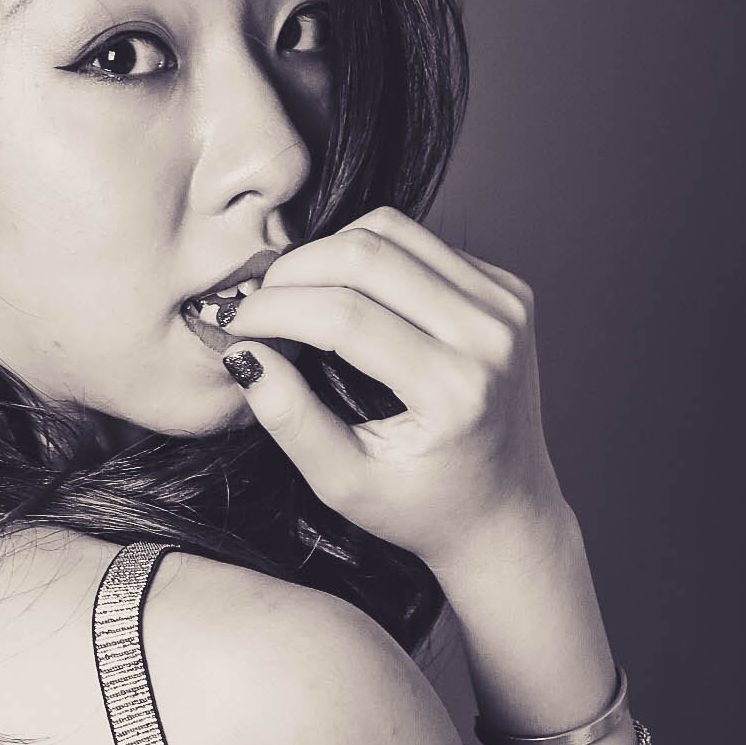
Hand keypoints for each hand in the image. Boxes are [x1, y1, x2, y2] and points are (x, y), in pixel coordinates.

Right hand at [225, 210, 565, 591]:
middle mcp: (489, 336)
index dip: (278, 309)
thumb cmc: (424, 510)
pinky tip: (348, 296)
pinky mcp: (508, 290)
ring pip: (393, 231)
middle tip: (259, 303)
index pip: (346, 316)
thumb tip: (244, 353)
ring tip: (295, 294)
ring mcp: (505, 305)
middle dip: (295, 269)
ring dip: (328, 252)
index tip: (237, 324)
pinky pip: (422, 243)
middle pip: (367, 254)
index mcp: (454, 391)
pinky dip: (371, 258)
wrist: (507, 513)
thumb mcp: (345, 485)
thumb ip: (291, 420)